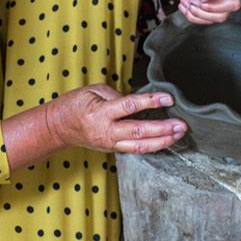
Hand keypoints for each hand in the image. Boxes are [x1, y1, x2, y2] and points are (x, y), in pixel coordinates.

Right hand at [46, 84, 186, 154]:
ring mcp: (109, 143)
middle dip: (162, 130)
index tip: (167, 99)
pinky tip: (166, 141)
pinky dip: (152, 146)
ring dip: (162, 141)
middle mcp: (105, 131)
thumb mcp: (93, 91)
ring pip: (139, 147)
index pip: (129, 106)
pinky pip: (135, 149)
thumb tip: (137, 103)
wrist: (58, 127)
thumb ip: (117, 96)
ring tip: (178, 134)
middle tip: (181, 125)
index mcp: (99, 112)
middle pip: (138, 132)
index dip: (150, 102)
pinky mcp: (113, 149)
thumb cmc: (75, 105)